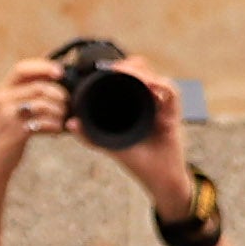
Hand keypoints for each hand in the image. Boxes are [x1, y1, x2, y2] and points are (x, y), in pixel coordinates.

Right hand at [0, 57, 71, 165]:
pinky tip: (56, 131)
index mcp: (4, 90)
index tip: (61, 72)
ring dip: (59, 112)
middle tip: (66, 105)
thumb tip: (58, 78)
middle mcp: (3, 99)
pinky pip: (43, 123)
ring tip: (61, 120)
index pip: (22, 69)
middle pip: (39, 87)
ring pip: (43, 104)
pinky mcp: (16, 131)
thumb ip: (29, 94)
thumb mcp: (15, 109)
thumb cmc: (12, 132)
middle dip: (59, 95)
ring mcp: (8, 115)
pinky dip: (55, 126)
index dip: (43, 67)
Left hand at [101, 55, 193, 214]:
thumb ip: (91, 136)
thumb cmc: (138, 162)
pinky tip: (150, 86)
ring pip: (157, 78)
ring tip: (128, 74)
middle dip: (131, 67)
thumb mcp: (109, 145)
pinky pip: (172, 94)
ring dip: (144, 74)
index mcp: (136, 104)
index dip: (120, 67)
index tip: (104, 67)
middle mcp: (151, 103)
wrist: (159, 179)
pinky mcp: (174, 115)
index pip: (131, 76)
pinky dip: (162, 86)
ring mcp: (164, 108)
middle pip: (145, 72)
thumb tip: (70, 123)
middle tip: (115, 69)